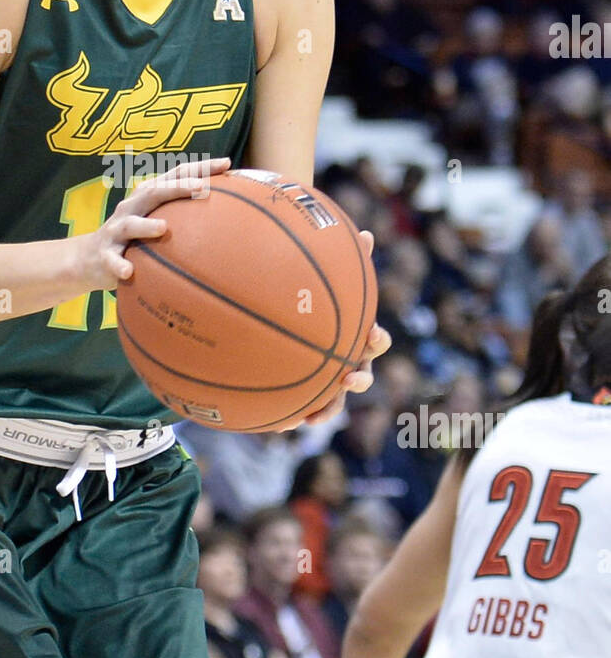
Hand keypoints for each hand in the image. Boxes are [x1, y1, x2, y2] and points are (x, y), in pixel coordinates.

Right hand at [79, 155, 231, 292]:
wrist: (89, 259)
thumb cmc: (134, 239)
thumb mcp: (156, 222)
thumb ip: (185, 217)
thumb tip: (231, 219)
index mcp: (148, 197)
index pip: (176, 175)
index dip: (200, 167)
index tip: (227, 163)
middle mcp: (132, 208)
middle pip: (154, 192)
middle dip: (177, 187)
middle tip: (202, 187)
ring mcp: (116, 230)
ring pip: (130, 224)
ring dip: (146, 225)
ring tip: (164, 228)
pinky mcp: (104, 254)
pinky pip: (112, 260)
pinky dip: (119, 265)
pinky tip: (129, 271)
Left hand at [286, 230, 391, 430]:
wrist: (293, 324)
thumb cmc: (318, 298)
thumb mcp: (332, 278)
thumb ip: (348, 260)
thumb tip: (368, 233)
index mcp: (356, 336)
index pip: (376, 340)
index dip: (377, 340)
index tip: (371, 334)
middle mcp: (348, 361)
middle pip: (361, 374)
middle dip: (358, 378)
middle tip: (350, 377)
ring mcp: (330, 381)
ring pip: (335, 400)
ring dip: (329, 408)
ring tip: (315, 416)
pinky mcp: (310, 394)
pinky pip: (304, 408)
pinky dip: (296, 416)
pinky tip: (280, 423)